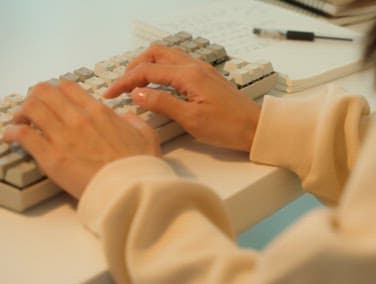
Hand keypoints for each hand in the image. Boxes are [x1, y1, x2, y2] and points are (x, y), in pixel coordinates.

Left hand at [2, 81, 160, 198]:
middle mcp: (78, 118)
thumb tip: (125, 116)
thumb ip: (134, 120)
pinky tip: (11, 137)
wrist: (132, 190)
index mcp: (99, 112)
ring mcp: (62, 136)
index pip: (67, 87)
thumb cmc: (141, 167)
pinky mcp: (50, 157)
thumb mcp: (148, 136)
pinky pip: (22, 135)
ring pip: (30, 108)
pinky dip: (12, 132)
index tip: (54, 99)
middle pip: (43, 92)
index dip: (56, 90)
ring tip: (21, 122)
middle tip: (34, 108)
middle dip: (35, 97)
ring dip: (22, 113)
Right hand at [104, 45, 260, 151]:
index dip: (125, 81)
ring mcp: (203, 71)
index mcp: (189, 75)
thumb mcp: (191, 119)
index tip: (110, 93)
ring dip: (149, 67)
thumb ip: (162, 103)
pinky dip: (163, 72)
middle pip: (156, 54)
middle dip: (135, 67)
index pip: (147, 70)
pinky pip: (179, 67)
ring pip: (168, 58)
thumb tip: (137, 93)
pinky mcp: (208, 79)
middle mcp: (195, 67)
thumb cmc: (229, 127)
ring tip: (137, 86)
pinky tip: (160, 89)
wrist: (257, 129)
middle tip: (123, 86)